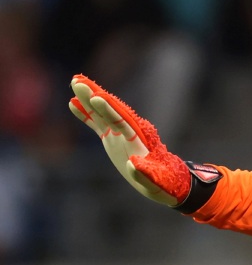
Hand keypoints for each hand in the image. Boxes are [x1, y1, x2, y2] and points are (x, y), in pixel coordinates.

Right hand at [68, 74, 190, 205]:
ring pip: (103, 113)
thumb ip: (145, 174)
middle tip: (78, 81)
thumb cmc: (163, 183)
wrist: (165, 181)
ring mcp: (120, 134)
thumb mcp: (156, 182)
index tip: (98, 98)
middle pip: (111, 111)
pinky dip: (87, 114)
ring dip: (90, 98)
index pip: (123, 122)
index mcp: (139, 141)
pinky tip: (72, 102)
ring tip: (74, 82)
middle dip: (95, 96)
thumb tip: (133, 165)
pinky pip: (98, 123)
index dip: (110, 111)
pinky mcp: (114, 138)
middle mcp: (129, 133)